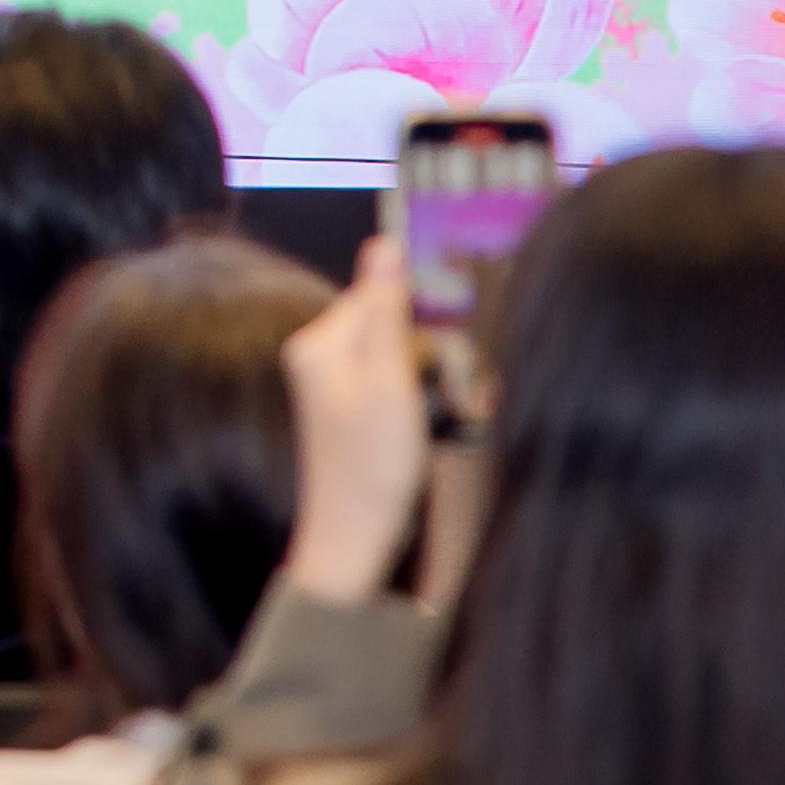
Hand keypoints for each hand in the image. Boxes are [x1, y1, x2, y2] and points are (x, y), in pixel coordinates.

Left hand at [282, 238, 432, 602]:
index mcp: (321, 342)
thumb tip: (383, 242)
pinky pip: (407, 385)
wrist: (357, 541)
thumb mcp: (388, 383)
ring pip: (412, 356)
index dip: (427, 320)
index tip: (453, 358)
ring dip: (445, 382)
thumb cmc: (372, 466)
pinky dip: (434, 402)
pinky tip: (455, 423)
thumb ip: (386, 312)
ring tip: (463, 414)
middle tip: (464, 398)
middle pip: (399, 324)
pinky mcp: (363, 411)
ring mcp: (343, 385)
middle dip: (441, 357)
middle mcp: (325, 356)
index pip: (383, 295)